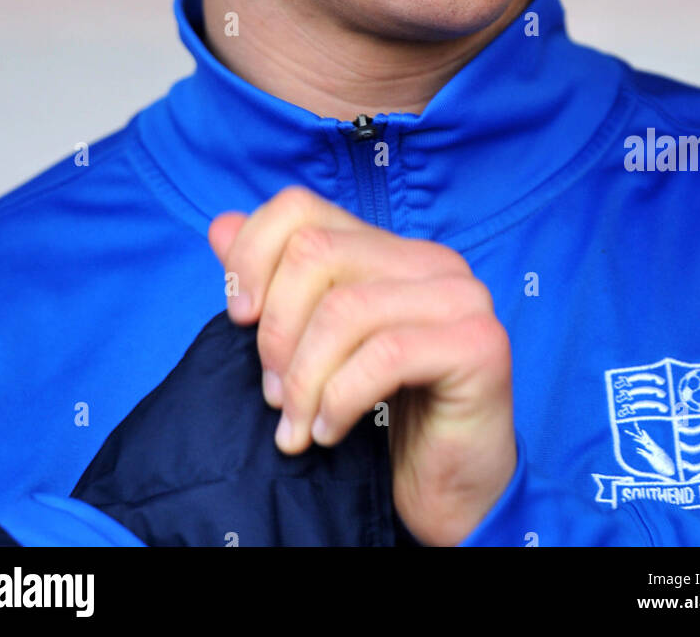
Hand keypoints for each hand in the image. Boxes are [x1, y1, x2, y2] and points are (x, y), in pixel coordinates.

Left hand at [207, 186, 515, 546]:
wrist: (452, 490)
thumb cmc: (387, 419)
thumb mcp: (316, 347)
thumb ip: (275, 285)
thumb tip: (221, 226)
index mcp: (391, 249)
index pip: (301, 208)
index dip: (251, 257)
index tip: (238, 320)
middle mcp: (430, 260)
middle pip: (315, 253)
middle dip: (277, 331)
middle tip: (274, 395)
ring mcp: (461, 296)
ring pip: (345, 309)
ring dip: (304, 379)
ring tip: (297, 425)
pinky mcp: (478, 345)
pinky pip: (385, 356)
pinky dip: (341, 399)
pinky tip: (331, 432)